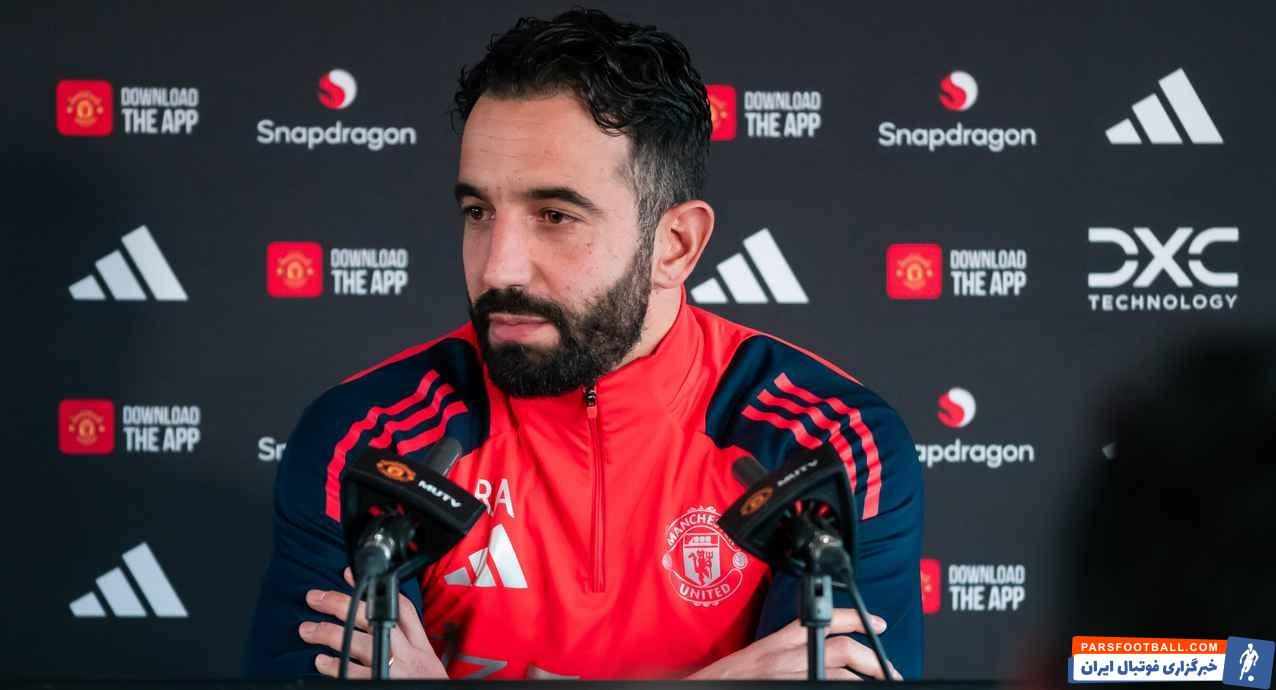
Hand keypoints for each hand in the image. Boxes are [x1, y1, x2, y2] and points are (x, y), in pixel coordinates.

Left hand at [299, 567, 447, 678]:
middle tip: (315, 598)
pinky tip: (321, 661)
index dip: (374, 588)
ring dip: (328, 633)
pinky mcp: (381, 683)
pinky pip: (351, 672)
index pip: (400, 606)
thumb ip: (407, 636)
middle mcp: (407, 652)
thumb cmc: (427, 684)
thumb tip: (380, 614)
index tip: (349, 575)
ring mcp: (393, 668)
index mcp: (419, 643)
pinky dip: (334, 666)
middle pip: (372, 617)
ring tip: (308, 630)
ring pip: (357, 642)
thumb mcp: (425, 657)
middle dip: (340, 603)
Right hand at [686, 609, 901, 679]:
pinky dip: (844, 689)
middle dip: (872, 659)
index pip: (824, 619)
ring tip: (881, 683)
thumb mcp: (758, 656)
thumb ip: (785, 651)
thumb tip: (816, 657)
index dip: (856, 619)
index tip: (879, 623)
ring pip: (840, 673)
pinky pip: (824, 687)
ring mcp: (789, 674)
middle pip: (841, 648)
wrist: (702, 687)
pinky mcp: (788, 687)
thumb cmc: (728, 677)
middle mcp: (786, 655)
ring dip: (865, 679)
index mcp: (780, 640)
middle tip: (889, 670)